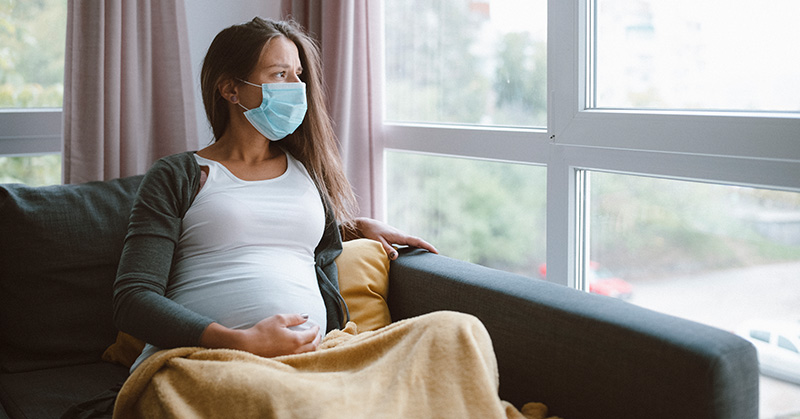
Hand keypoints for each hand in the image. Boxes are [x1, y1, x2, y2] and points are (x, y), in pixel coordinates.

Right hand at [200, 314, 320, 357]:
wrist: (247, 346)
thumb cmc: (262, 331)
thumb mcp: (279, 319)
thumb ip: (294, 317)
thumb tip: (306, 316)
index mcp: (296, 340)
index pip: (312, 335)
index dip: (316, 329)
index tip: (316, 325)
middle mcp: (295, 351)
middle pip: (313, 346)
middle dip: (317, 339)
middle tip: (318, 334)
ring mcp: (290, 358)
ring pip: (307, 354)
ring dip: (312, 347)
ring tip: (312, 342)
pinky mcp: (284, 361)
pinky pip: (299, 358)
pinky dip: (304, 353)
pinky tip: (301, 350)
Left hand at [351, 217, 437, 259]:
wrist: (366, 224)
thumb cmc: (372, 232)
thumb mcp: (378, 242)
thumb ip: (387, 249)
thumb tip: (397, 257)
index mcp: (400, 236)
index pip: (417, 241)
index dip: (427, 246)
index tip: (436, 252)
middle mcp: (402, 235)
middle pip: (418, 242)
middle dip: (427, 248)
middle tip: (437, 257)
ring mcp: (400, 237)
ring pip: (413, 243)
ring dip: (421, 248)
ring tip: (429, 257)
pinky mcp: (396, 238)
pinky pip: (407, 244)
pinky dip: (413, 248)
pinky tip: (414, 255)